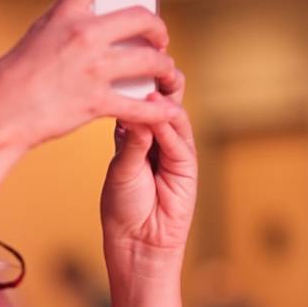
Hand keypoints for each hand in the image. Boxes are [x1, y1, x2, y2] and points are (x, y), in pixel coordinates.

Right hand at [0, 0, 178, 153]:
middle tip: (159, 38)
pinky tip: (165, 108)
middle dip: (158, 29)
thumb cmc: (13, 77)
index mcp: (65, 14)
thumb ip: (66, 22)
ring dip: (164, 66)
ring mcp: (92, 69)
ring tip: (164, 72)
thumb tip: (86, 17)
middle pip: (141, 18)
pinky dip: (157, 109)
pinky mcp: (96, 102)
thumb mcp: (38, 34)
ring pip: (150, 60)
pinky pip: (140, 104)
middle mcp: (83, 35)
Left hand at [100, 67, 196, 270]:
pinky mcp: (187, 168)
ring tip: (155, 86)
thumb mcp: (120, 170)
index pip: (138, 104)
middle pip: (162, 105)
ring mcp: (175, 153)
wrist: (137, 244)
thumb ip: (130, 142)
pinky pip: (179, 143)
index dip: (134, 85)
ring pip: (174, 119)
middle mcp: (157, 142)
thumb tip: (134, 109)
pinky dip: (169, 127)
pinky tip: (159, 112)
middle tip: (149, 63)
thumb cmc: (123, 209)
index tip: (125, 63)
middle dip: (158, 83)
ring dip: (166, 101)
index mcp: (136, 138)